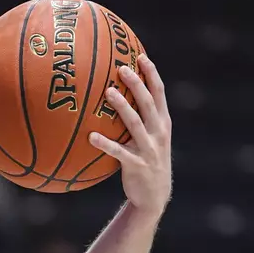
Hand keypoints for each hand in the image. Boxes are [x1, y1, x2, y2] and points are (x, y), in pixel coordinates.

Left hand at [89, 54, 171, 216]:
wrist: (154, 197)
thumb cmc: (146, 162)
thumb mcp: (150, 139)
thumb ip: (140, 120)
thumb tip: (118, 99)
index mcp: (163, 123)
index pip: (159, 93)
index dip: (151, 74)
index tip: (141, 56)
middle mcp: (159, 133)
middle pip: (148, 102)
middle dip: (137, 83)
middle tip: (121, 68)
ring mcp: (149, 149)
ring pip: (135, 123)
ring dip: (122, 106)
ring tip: (108, 92)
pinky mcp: (136, 165)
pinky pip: (119, 152)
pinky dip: (105, 144)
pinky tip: (90, 137)